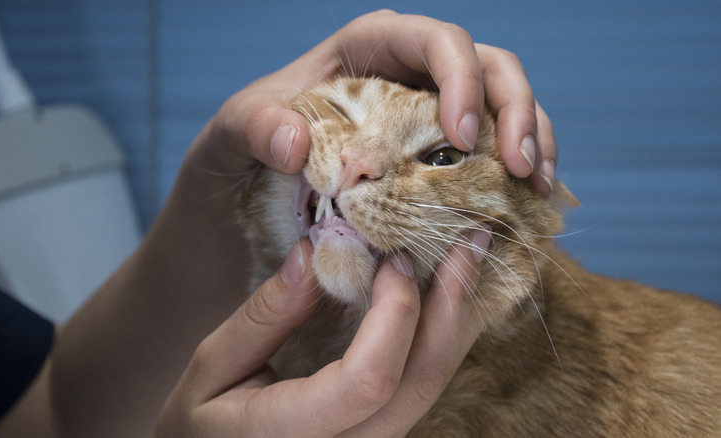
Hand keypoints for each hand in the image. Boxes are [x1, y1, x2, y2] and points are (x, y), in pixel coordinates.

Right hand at [156, 232, 488, 436]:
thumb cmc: (199, 424)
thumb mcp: (213, 366)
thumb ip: (264, 315)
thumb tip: (314, 251)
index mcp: (291, 436)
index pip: (368, 381)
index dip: (393, 315)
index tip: (393, 259)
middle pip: (419, 385)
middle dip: (450, 308)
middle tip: (467, 241)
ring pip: (430, 388)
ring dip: (454, 318)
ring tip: (468, 258)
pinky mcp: (376, 434)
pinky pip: (419, 386)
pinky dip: (437, 336)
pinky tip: (445, 297)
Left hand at [193, 10, 555, 195]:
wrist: (244, 199)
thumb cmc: (240, 154)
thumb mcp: (231, 135)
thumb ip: (255, 127)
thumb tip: (297, 144)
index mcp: (367, 49)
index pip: (433, 39)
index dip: (459, 76)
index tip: (459, 132)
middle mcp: (408, 75)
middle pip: (486, 66)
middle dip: (514, 109)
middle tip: (519, 169)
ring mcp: (430, 114)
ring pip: (502, 106)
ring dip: (530, 141)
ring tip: (535, 188)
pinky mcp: (438, 156)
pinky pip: (491, 152)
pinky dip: (514, 173)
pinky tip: (523, 204)